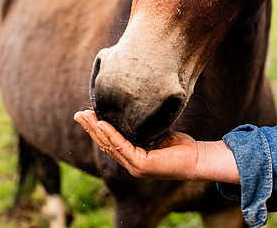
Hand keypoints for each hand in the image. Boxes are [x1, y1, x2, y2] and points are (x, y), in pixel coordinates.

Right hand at [74, 110, 238, 183]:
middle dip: (90, 128)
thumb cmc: (181, 146)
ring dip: (96, 130)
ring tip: (86, 116)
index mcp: (133, 157)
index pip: (110, 143)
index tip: (86, 114)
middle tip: (78, 114)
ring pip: (111, 146)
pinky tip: (102, 124)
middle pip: (105, 144)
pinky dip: (112, 135)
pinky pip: (123, 148)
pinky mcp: (142, 166)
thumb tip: (134, 110)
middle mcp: (131, 163)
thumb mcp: (158, 133)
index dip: (96, 129)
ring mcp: (135, 166)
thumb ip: (143, 127)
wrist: (198, 159)